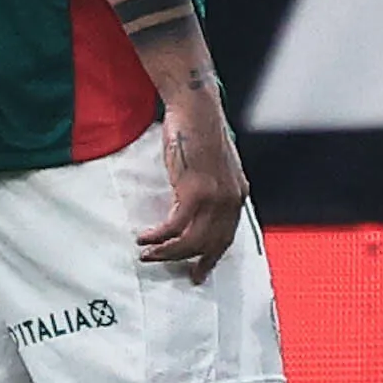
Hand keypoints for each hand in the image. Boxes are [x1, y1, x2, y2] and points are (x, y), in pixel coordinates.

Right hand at [139, 84, 248, 280]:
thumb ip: (212, 188)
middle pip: (209, 245)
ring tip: (147, 254)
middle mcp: (231, 201)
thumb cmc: (200, 131)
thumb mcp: (215, 165)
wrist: (197, 110)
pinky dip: (158, 236)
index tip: (198, 273)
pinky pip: (174, 227)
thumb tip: (197, 208)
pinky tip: (144, 237)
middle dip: (186, 261)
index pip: (227, 237)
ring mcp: (215, 199)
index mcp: (237, 194)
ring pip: (190, 241)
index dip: (211, 258)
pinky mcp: (195, 193)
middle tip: (164, 266)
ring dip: (166, 252)